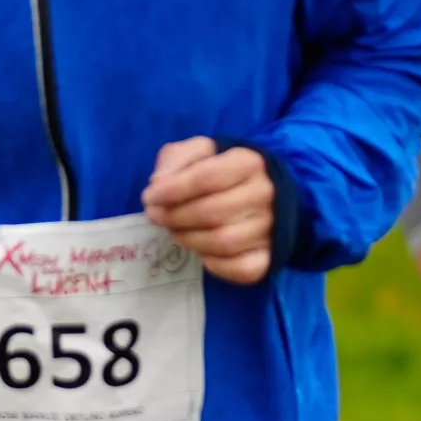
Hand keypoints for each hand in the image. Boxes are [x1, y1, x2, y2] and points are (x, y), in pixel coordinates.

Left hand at [141, 137, 272, 284]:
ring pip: (223, 242)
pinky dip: (216, 264)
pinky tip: (201, 253)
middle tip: (155, 216)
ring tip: (174, 230)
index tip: (149, 197)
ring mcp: (271, 227)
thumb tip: (158, 182)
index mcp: (248, 163)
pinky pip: (241, 269)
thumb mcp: (199, 152)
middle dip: (174, 216)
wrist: (266, 192)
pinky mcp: (270, 256)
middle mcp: (265, 194)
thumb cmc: (223, 170)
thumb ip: (176, 158)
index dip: (172, 190)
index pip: (207, 178)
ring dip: (188, 239)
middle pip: (212, 212)